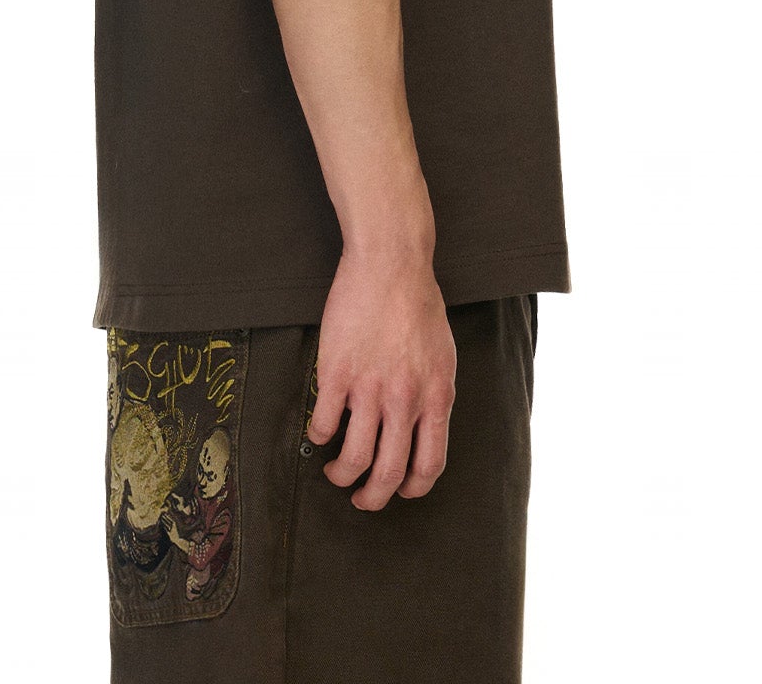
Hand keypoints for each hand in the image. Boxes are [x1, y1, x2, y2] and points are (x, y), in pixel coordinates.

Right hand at [308, 245, 455, 508]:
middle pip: (389, 473)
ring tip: (336, 473)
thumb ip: (433, 395)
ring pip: (353, 458)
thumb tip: (422, 429)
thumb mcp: (442, 355)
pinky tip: (319, 433)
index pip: (429, 464)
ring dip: (342, 475)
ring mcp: (369, 387)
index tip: (400, 489)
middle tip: (363, 499)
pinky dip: (319, 437)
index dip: (412, 487)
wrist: (391, 262)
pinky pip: (323, 424)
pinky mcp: (336, 373)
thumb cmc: (419, 304)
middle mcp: (405, 399)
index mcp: (436, 396)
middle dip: (374, 497)